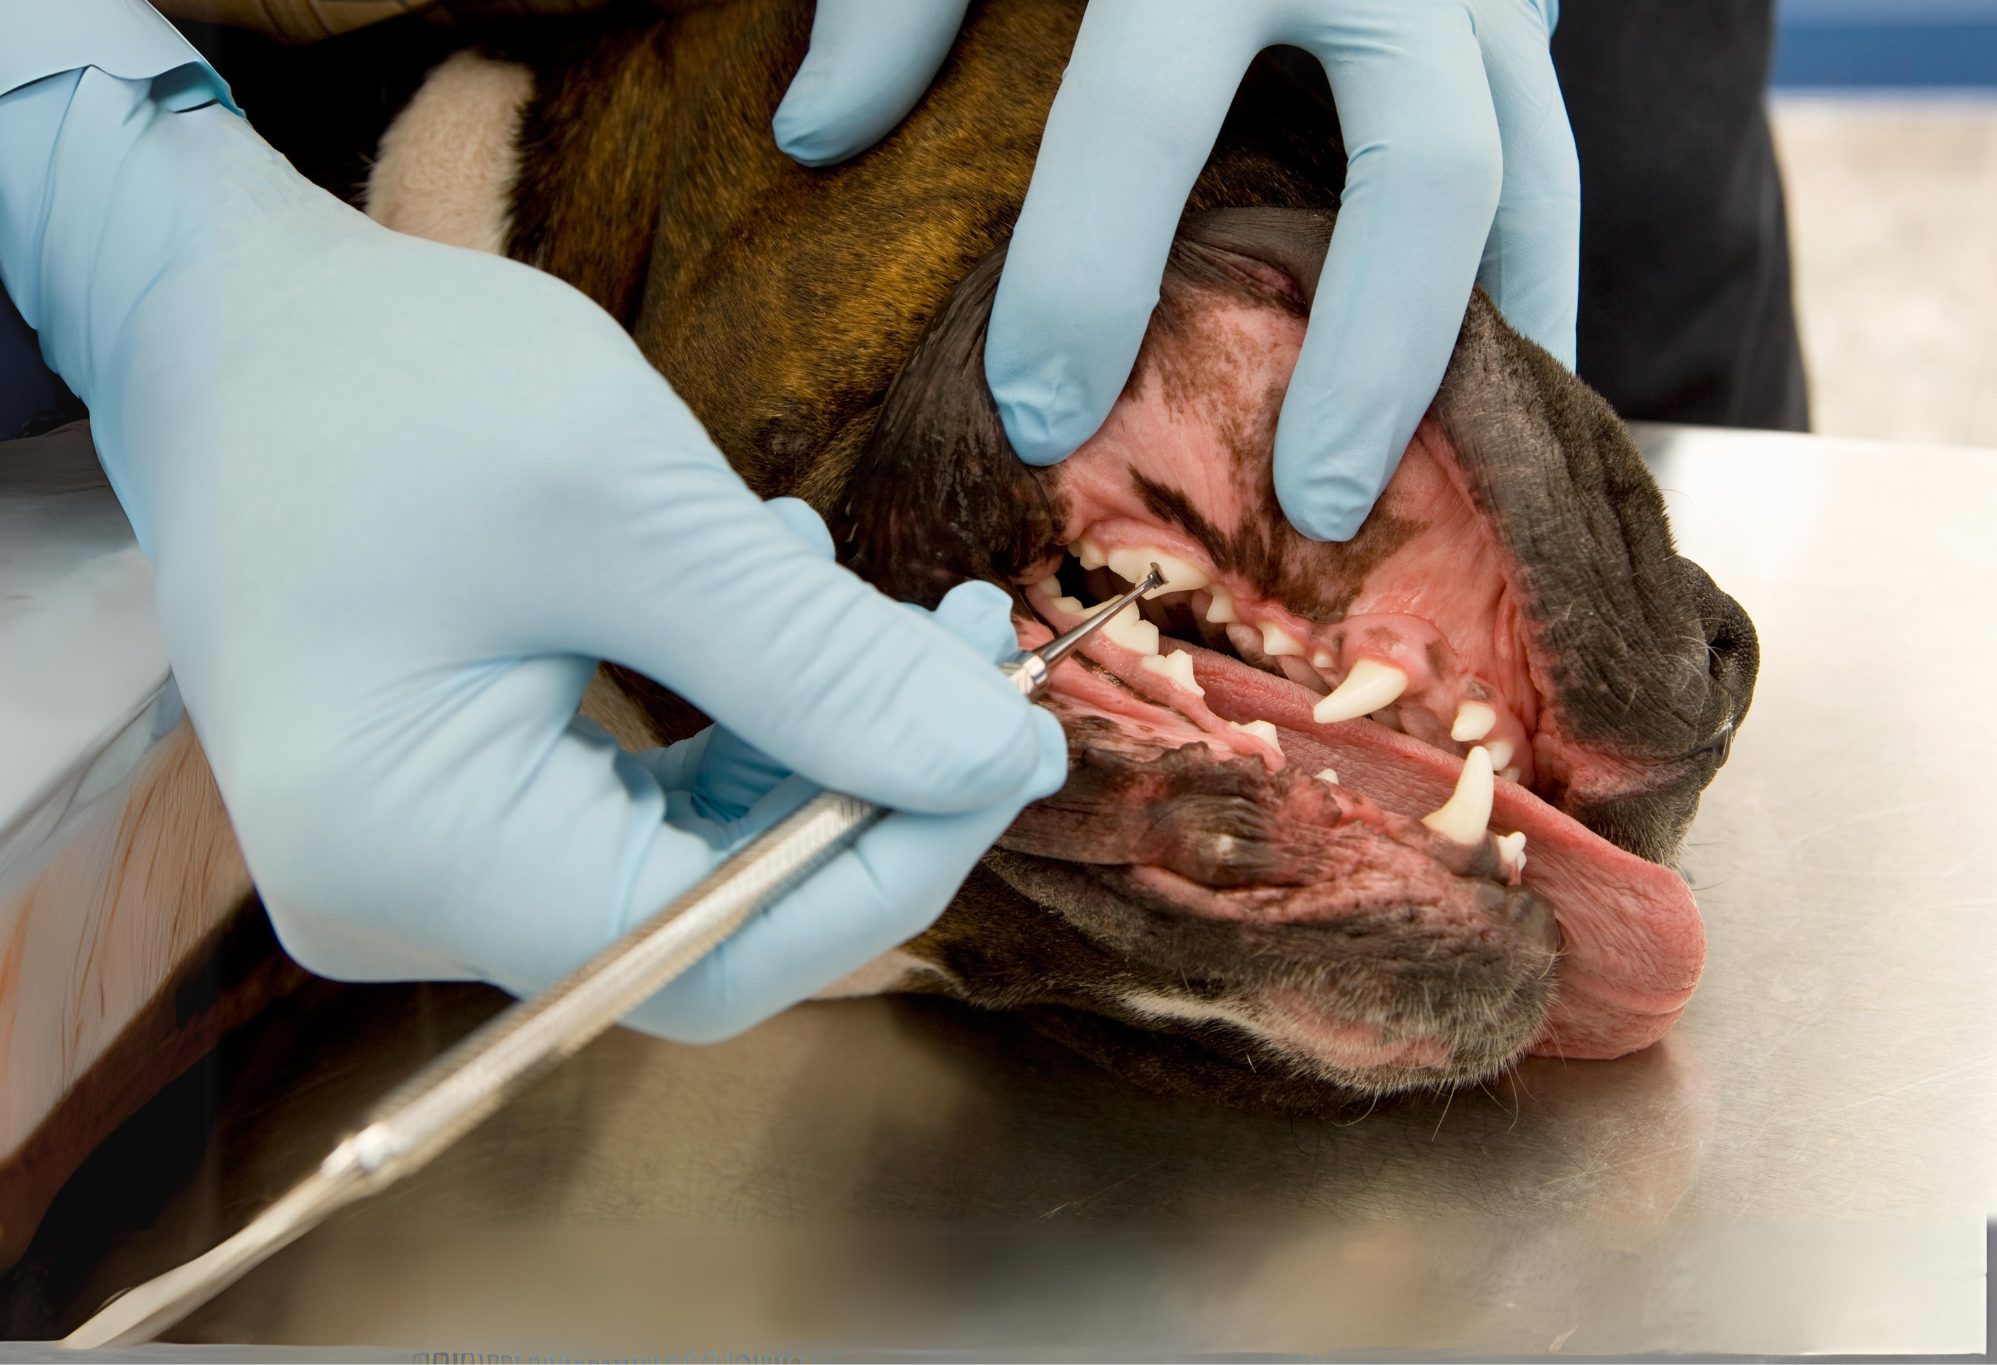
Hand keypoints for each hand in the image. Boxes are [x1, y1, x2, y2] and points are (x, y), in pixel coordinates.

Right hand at [0, 34, 1064, 1038]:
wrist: (227, 327)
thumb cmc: (390, 384)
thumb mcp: (630, 508)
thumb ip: (819, 661)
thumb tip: (1002, 766)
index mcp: (408, 852)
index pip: (710, 956)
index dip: (889, 866)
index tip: (1008, 740)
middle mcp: (400, 900)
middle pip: (709, 919)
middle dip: (865, 789)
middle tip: (969, 646)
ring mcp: (422, 864)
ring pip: (692, 863)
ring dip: (814, 742)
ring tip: (876, 592)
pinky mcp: (456, 809)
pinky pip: (643, 814)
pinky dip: (741, 725)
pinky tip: (780, 598)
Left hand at [774, 0, 1578, 541]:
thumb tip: (816, 133)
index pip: (1141, 118)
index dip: (1084, 279)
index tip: (1039, 419)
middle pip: (1418, 172)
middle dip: (1373, 359)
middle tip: (1311, 511)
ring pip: (1527, 176)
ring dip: (1495, 343)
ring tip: (1459, 488)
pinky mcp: (1516, 8)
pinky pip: (1552, 161)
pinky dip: (1535, 282)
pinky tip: (1503, 388)